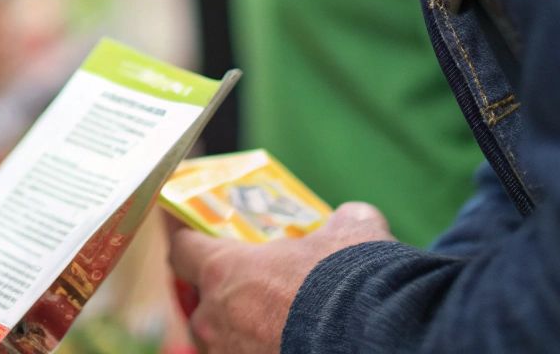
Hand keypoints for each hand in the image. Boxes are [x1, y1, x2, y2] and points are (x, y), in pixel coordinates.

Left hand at [168, 203, 393, 353]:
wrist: (376, 339)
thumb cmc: (350, 283)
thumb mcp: (350, 233)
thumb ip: (339, 222)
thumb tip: (350, 219)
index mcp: (223, 271)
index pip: (183, 249)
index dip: (189, 238)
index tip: (191, 231)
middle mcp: (215, 318)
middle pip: (200, 302)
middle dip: (221, 294)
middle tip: (249, 287)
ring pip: (219, 341)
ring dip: (238, 331)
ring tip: (271, 326)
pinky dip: (258, 352)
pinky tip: (288, 346)